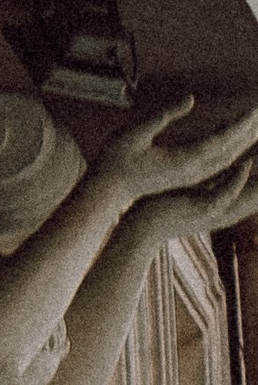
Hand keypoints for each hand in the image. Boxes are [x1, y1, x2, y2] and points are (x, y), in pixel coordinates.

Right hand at [102, 94, 257, 208]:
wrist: (105, 192)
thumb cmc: (114, 160)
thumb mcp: (134, 133)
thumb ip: (163, 116)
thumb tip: (190, 98)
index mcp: (183, 159)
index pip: (221, 139)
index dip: (240, 124)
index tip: (256, 109)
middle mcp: (191, 170)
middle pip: (230, 150)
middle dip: (249, 131)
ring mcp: (188, 176)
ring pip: (225, 159)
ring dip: (243, 142)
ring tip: (256, 126)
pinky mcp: (184, 177)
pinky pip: (216, 164)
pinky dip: (230, 152)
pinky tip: (234, 145)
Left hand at [137, 155, 257, 246]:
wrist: (139, 229)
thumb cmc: (165, 209)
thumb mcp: (197, 189)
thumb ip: (215, 175)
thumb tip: (226, 155)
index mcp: (225, 203)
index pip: (257, 189)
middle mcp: (224, 210)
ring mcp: (213, 212)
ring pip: (248, 195)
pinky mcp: (198, 211)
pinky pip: (222, 195)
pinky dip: (235, 180)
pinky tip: (246, 164)